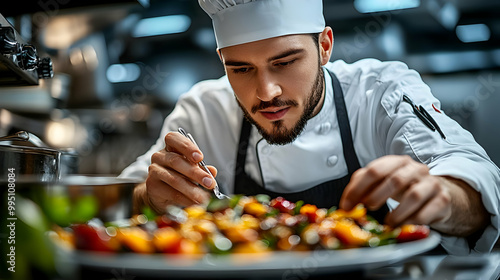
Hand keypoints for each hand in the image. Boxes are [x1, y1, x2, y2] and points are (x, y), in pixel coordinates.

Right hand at [142, 131, 216, 212]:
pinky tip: (195, 203)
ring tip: (204, 198)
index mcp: (170, 147)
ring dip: (192, 190)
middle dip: (196, 173)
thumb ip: (202, 168)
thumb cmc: (179, 175)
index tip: (200, 157)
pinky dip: (186, 199)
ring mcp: (154, 171)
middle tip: (210, 183)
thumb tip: (212, 171)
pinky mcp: (152, 186)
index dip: (187, 147)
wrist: (160, 193)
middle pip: (176, 161)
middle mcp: (159, 156)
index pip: (173, 139)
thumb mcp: (191, 169)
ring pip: (174, 179)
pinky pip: (171, 193)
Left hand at [339, 155, 487, 236]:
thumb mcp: (383, 183)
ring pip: (413, 196)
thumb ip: (363, 186)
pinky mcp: (442, 200)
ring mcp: (431, 183)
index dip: (358, 188)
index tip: (347, 205)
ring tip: (387, 222)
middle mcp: (415, 169)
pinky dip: (411, 221)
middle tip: (367, 209)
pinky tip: (403, 225)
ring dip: (396, 212)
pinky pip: (427, 212)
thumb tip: (347, 202)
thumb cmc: (405, 189)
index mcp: (397, 162)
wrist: (438, 196)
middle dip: (377, 196)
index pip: (374, 170)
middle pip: (395, 180)